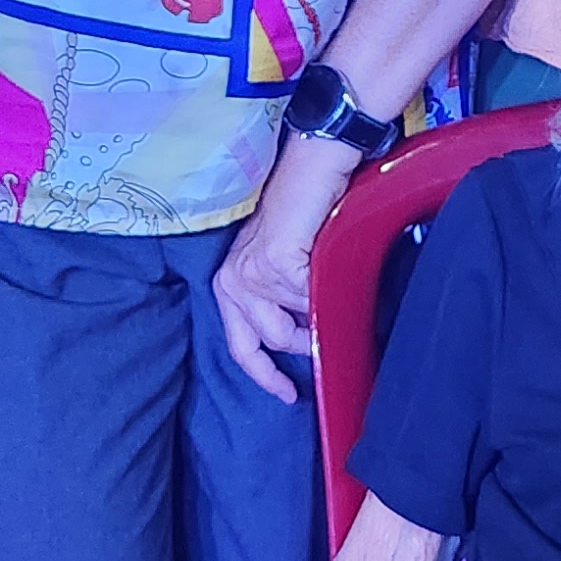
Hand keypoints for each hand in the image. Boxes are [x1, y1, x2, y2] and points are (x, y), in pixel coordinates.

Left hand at [213, 134, 359, 403]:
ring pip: (294, 324)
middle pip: (269, 341)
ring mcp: (252, 273)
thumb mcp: (283, 261)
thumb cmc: (304, 211)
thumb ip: (284, 299)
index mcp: (229, 283)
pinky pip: (311, 300)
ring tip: (329, 282)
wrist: (314, 166)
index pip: (241, 346)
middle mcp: (232, 280)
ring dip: (317, 311)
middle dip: (303, 343)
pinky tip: (331, 266)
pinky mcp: (275, 263)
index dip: (264, 376)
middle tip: (326, 336)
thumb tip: (308, 337)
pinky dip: (327, 290)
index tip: (289, 394)